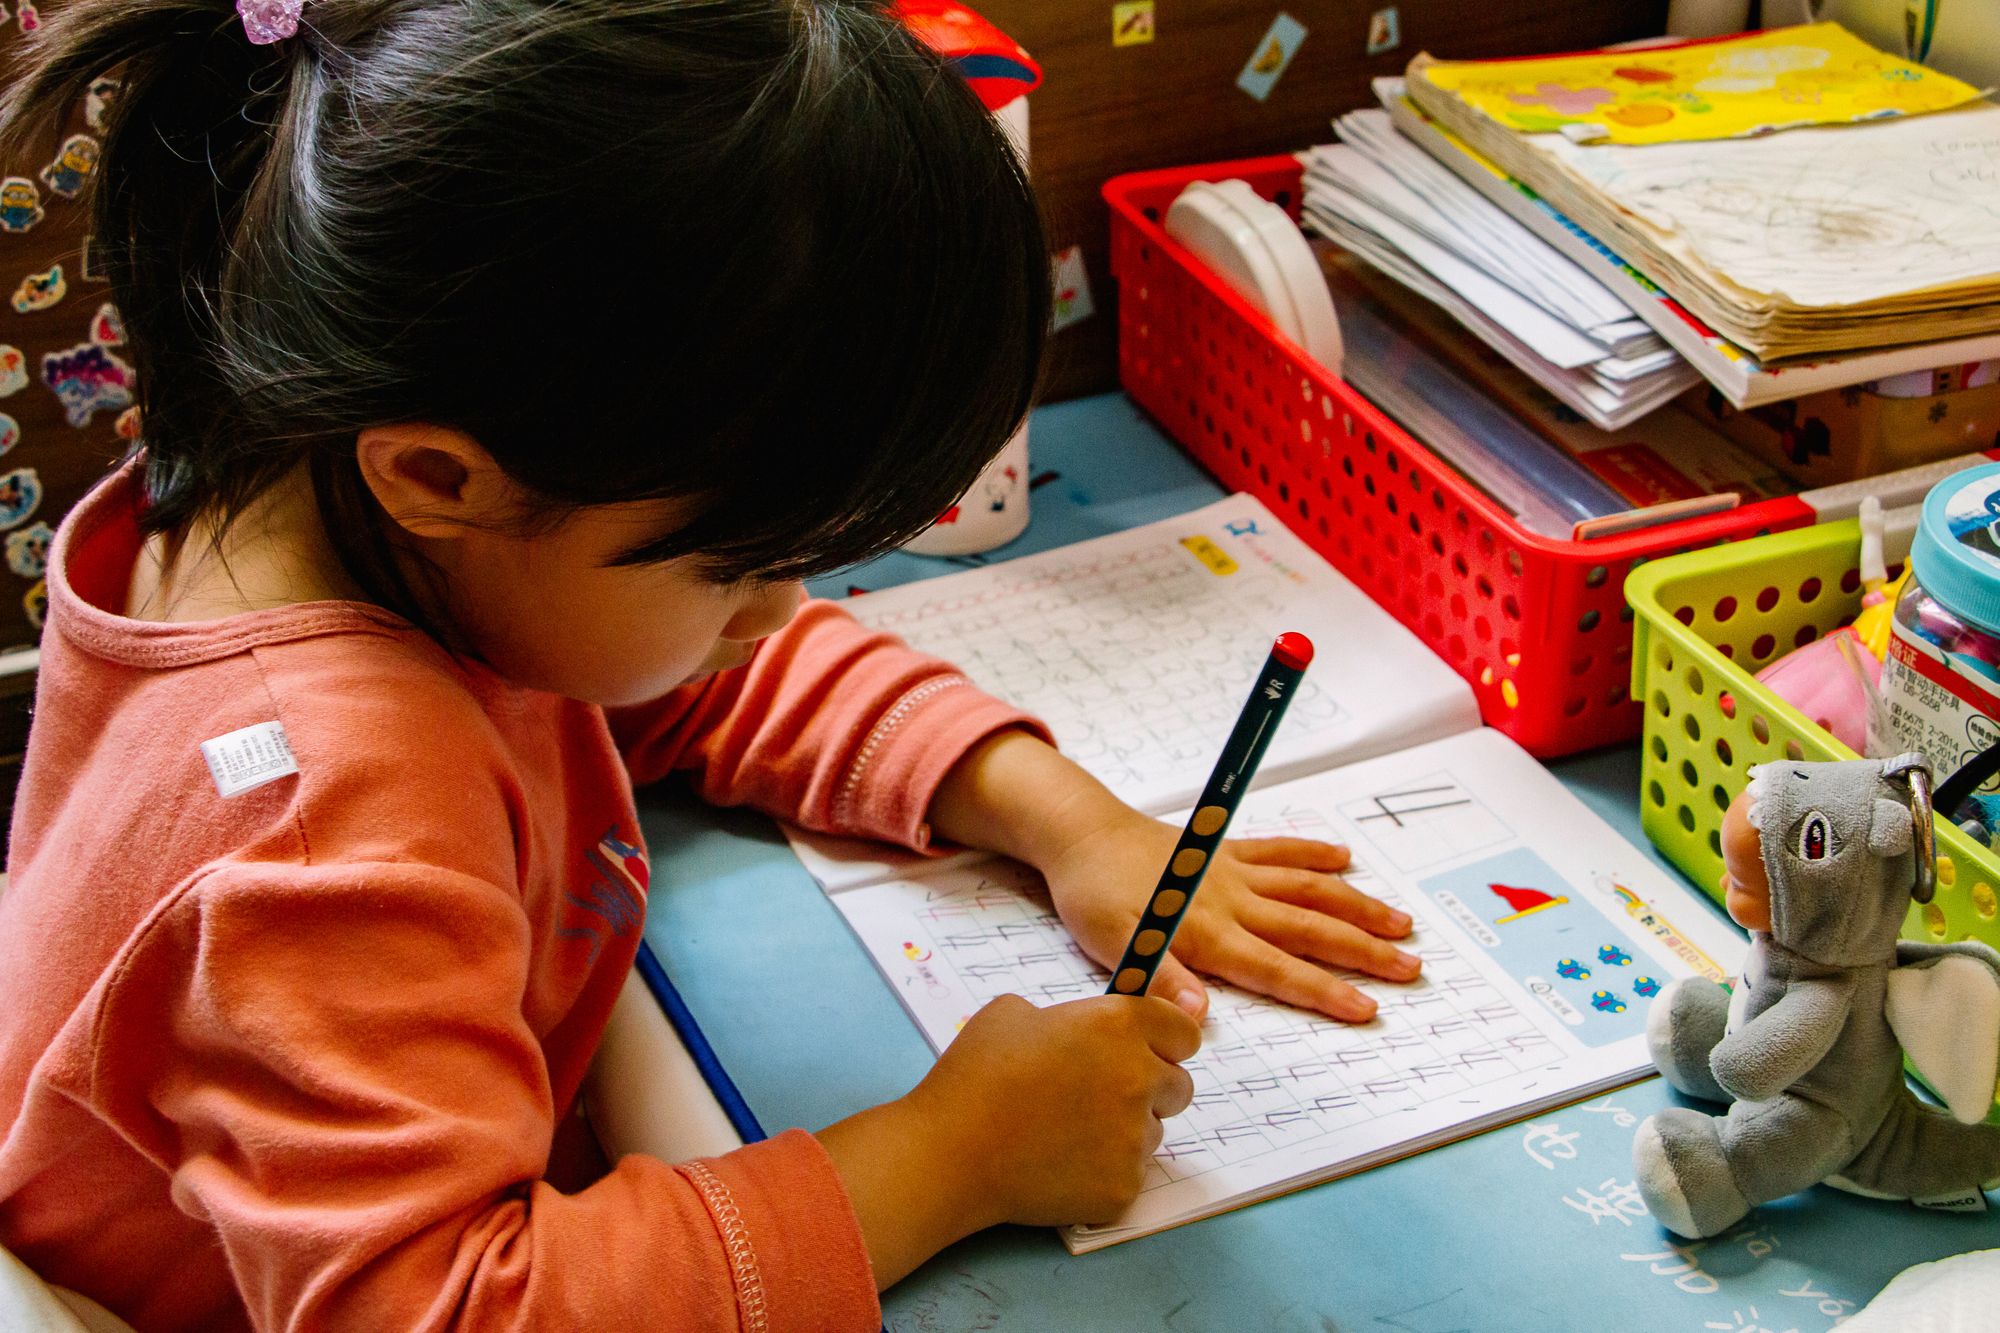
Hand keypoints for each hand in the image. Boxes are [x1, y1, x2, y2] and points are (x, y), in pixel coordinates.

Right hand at [819, 992, 1198, 1283]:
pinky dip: (1105, 1172)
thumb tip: (1083, 1034)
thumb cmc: (976, 1075)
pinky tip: (1061, 1165)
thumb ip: (1068, 1017)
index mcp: (1119, 1025)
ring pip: (1155, 1132)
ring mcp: (1136, 1138)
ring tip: (1068, 1133)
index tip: (1147, 1051)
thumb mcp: (1014, 1012)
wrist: (951, 1152)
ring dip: (1126, 1131)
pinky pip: (1131, 1174)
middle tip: (1100, 1096)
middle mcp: (1139, 1077)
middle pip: (1180, 1086)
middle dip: (1150, 1088)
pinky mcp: (1124, 1187)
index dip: (1165, 1041)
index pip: (1185, 1032)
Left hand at [926, 731, 1419, 1024]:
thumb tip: (1197, 1014)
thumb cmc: (1093, 895)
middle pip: (1309, 929)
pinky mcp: (1225, 849)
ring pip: (1308, 889)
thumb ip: (1158, 978)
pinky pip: (1279, 850)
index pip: (1276, 970)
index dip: (1323, 991)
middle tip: (1412, 969)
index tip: (1367, 1009)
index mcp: (1208, 933)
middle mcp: (1231, 902)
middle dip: (1362, 952)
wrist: (1081, 833)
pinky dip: (1313, 853)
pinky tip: (1344, 858)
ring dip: (1355, 906)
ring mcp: (1233, 872)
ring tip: (1400, 923)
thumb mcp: (1112, 945)